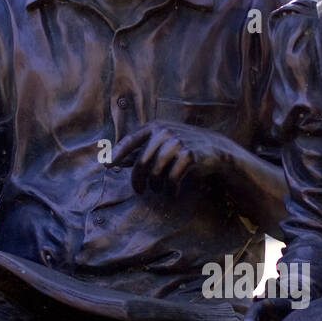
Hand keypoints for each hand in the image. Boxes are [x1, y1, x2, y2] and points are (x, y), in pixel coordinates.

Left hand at [112, 121, 229, 194]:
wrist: (215, 149)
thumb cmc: (182, 147)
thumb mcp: (160, 144)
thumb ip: (137, 151)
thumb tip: (109, 160)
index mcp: (155, 127)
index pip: (130, 140)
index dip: (117, 153)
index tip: (106, 164)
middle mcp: (165, 132)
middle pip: (142, 162)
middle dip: (138, 180)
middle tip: (139, 191)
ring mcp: (178, 143)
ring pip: (156, 172)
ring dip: (155, 186)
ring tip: (157, 190)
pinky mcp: (190, 156)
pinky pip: (172, 178)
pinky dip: (170, 190)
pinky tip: (171, 193)